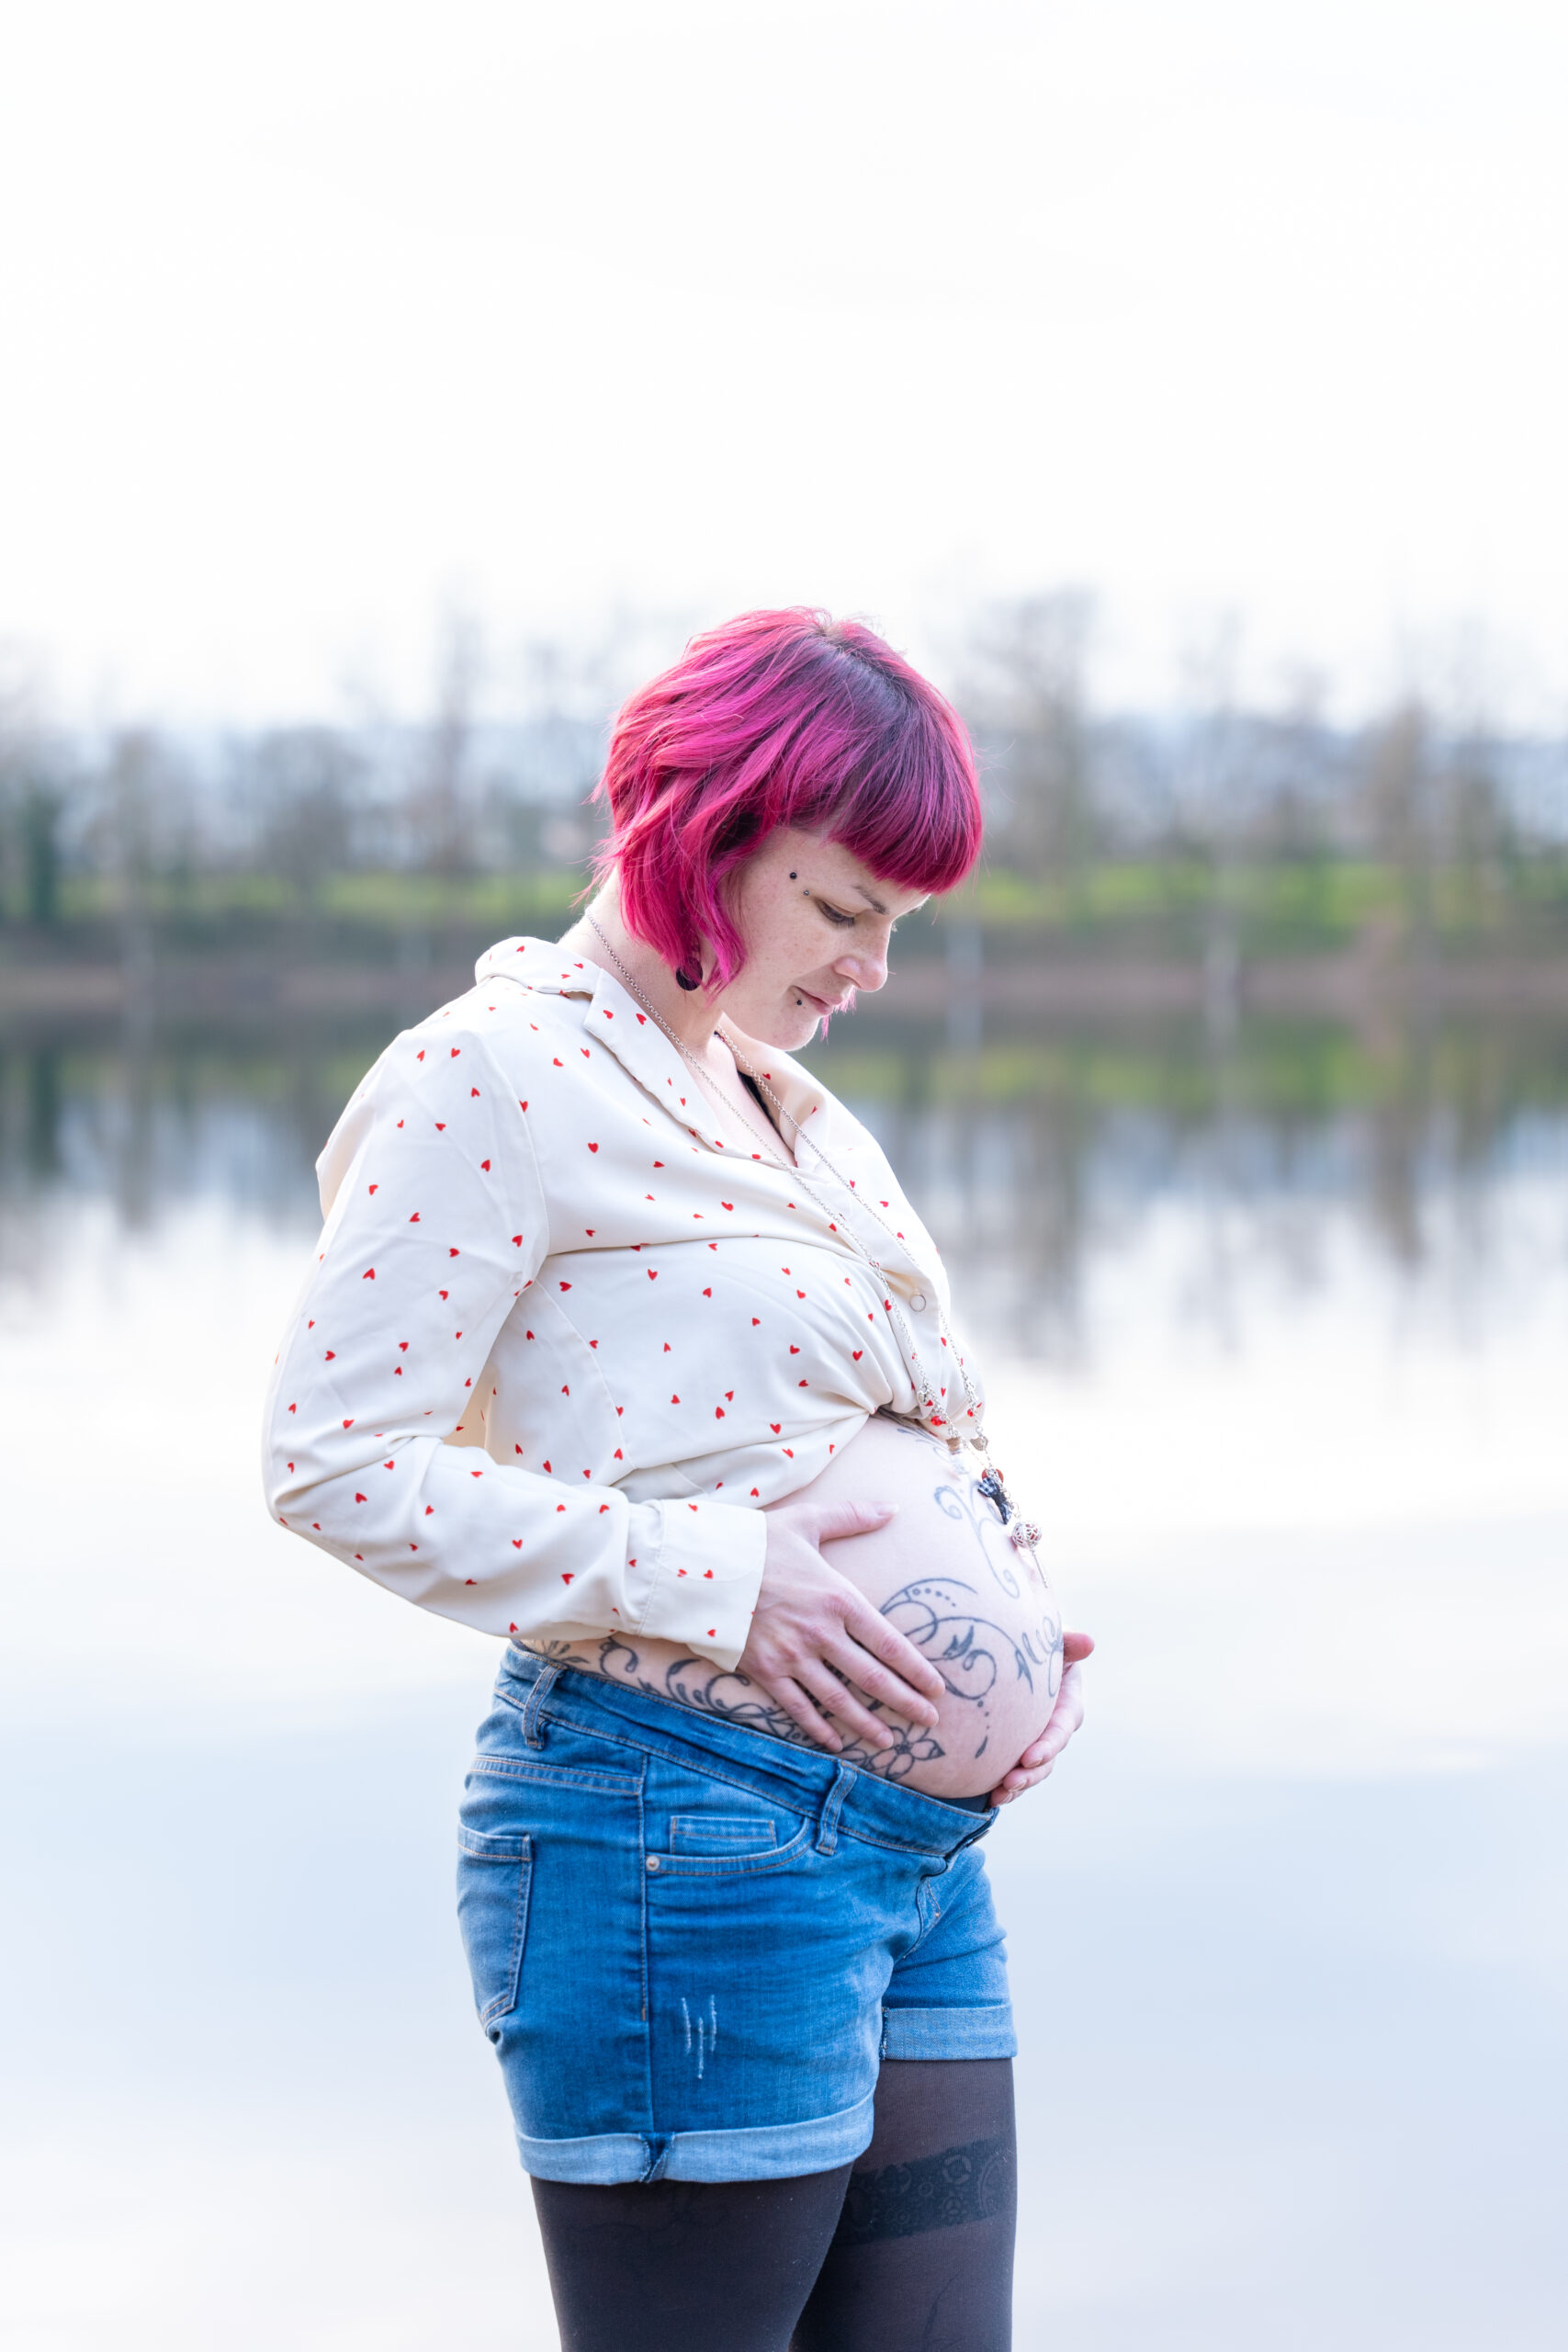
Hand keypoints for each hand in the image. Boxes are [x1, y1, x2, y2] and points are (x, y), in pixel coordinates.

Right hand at [737, 1500, 945, 1754]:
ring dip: (867, 1723)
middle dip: (905, 1702)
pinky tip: (835, 1742)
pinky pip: (797, 1708)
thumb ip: (853, 1516)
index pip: (889, 1643)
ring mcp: (791, 1656)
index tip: (937, 1687)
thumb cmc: (756, 1541)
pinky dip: (818, 1728)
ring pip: (839, 1700)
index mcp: (838, 1599)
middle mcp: (820, 1633)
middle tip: (930, 1721)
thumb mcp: (808, 1521)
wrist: (699, 1565)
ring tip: (889, 1741)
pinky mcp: (764, 1671)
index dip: (916, 1669)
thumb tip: (892, 1507)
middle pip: (872, 1678)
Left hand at [989, 1630, 1093, 1805]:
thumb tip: (1087, 1642)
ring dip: (1019, 1785)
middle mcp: (1055, 1725)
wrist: (1011, 1651)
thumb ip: (1067, 1642)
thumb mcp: (1052, 1639)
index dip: (1048, 1744)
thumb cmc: (1035, 1642)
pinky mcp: (1020, 1746)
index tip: (1029, 1756)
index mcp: (1067, 1701)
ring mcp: (1038, 1738)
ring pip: (1035, 1770)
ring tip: (999, 1795)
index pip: (1062, 1726)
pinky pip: (1017, 1771)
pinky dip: (1006, 1787)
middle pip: (1049, 1756)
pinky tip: (990, 1797)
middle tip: (1010, 1782)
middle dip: (1032, 1773)